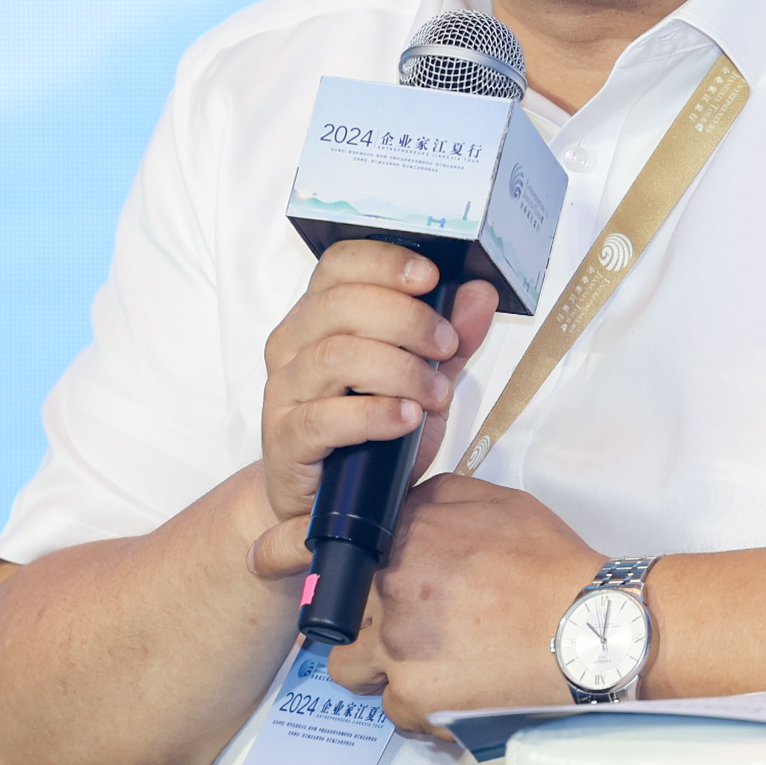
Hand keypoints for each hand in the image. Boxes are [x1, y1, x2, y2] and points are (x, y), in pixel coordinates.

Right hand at [248, 243, 499, 577]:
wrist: (332, 503)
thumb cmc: (372, 433)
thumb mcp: (422, 379)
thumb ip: (451, 339)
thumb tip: (481, 293)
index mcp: (319, 315)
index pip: (340, 265)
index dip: (384, 261)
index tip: (430, 276)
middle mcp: (293, 344)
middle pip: (341, 305)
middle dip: (406, 319)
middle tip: (447, 345)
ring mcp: (284, 391)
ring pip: (335, 356)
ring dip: (399, 370)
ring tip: (437, 394)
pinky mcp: (285, 439)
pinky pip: (324, 418)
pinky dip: (373, 415)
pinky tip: (407, 418)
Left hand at [324, 474, 604, 734]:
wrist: (586, 627)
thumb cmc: (550, 564)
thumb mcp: (498, 502)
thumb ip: (439, 497)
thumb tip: (410, 505)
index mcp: (405, 537)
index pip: (350, 552)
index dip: (358, 571)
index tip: (369, 585)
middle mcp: (388, 587)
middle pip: (342, 611)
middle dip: (368, 620)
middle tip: (406, 631)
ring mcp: (395, 644)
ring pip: (350, 666)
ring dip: (376, 668)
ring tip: (417, 670)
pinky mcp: (413, 696)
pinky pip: (393, 709)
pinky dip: (418, 708)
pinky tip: (451, 697)